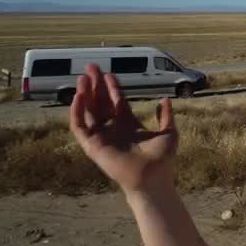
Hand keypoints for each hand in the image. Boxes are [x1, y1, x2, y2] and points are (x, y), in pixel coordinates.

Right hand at [69, 63, 177, 195]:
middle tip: (91, 67)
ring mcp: (102, 136)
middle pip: (101, 102)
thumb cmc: (162, 158)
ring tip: (82, 78)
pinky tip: (79, 97)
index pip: (116, 101)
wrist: (153, 177)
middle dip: (96, 85)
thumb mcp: (169, 131)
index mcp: (129, 123)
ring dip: (84, 95)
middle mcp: (113, 128)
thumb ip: (166, 115)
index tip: (109, 73)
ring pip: (88, 111)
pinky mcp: (92, 146)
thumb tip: (166, 99)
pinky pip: (79, 127)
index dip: (112, 87)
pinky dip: (77, 112)